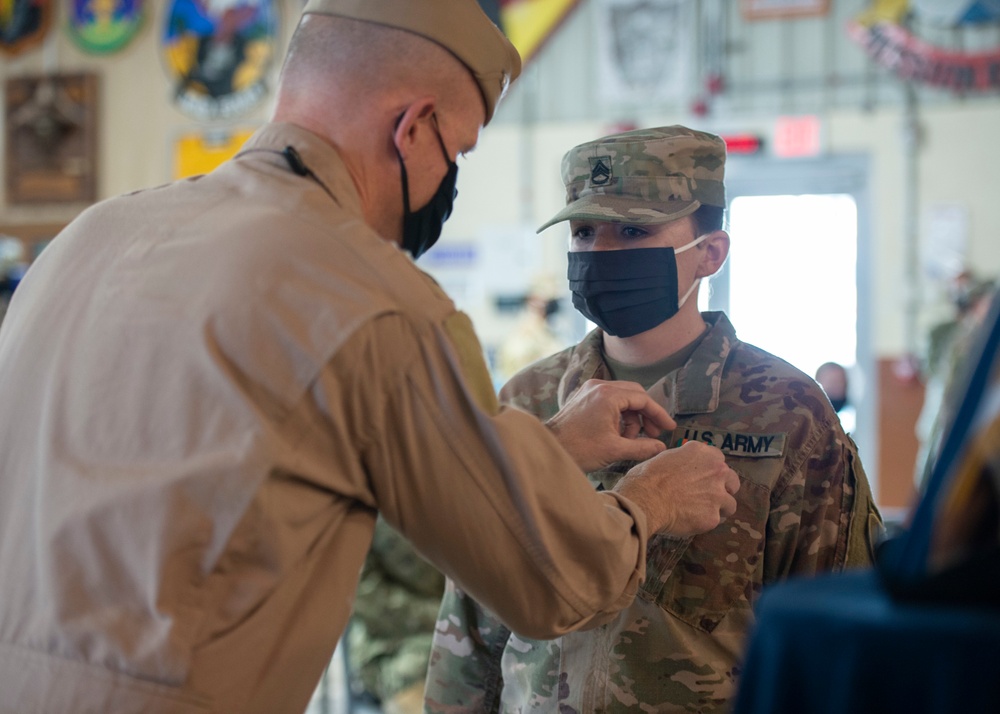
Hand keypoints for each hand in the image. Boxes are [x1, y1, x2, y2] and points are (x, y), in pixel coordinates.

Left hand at [546, 379, 675, 472]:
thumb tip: (660, 447)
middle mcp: (599, 386)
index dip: (659, 414)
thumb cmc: (578, 449)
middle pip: (634, 394)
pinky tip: (618, 434)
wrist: (549, 448)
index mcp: (608, 395)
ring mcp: (590, 390)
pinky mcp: (584, 397)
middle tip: (653, 434)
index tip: (669, 428)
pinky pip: (609, 401)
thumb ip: (642, 447)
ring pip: (622, 398)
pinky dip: (618, 416)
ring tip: (630, 440)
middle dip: (646, 415)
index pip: (643, 399)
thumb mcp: (615, 450)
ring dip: (631, 418)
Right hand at [613, 441, 738, 536]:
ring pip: (730, 503)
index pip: (718, 458)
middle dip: (723, 487)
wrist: (645, 501)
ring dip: (719, 507)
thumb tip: (680, 465)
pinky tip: (692, 521)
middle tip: (708, 495)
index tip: (702, 476)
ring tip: (702, 512)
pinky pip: (716, 520)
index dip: (710, 469)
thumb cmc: (646, 478)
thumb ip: (681, 460)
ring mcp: (717, 494)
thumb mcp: (663, 457)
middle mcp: (716, 470)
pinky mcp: (713, 516)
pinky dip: (706, 521)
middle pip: (732, 480)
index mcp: (701, 452)